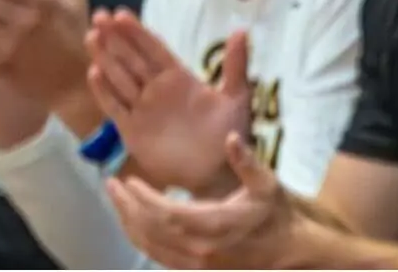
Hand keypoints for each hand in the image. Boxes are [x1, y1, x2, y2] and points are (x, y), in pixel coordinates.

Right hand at [89, 10, 252, 197]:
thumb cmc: (228, 133)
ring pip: (120, 78)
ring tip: (91, 36)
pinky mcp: (133, 131)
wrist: (217, 172)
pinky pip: (116, 108)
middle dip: (115, 38)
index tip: (120, 12)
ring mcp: (143, 109)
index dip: (138, 32)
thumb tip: (242, 29)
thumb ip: (236, 64)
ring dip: (106, 58)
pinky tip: (94, 72)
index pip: (154, 49)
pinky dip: (104, 92)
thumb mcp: (236, 96)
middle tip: (98, 15)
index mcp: (180, 78)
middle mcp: (157, 90)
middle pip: (132, 58)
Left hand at [106, 131, 301, 268]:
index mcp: (215, 225)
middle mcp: (199, 249)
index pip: (167, 214)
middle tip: (110, 185)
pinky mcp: (193, 269)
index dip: (144, 199)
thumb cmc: (276, 213)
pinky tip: (134, 223)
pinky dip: (141, 238)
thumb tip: (230, 138)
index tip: (128, 180)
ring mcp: (194, 263)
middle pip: (151, 230)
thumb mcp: (267, 184)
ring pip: (149, 246)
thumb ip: (248, 163)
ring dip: (129, 223)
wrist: (287, 251)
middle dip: (126, 208)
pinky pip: (157, 256)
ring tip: (117, 201)